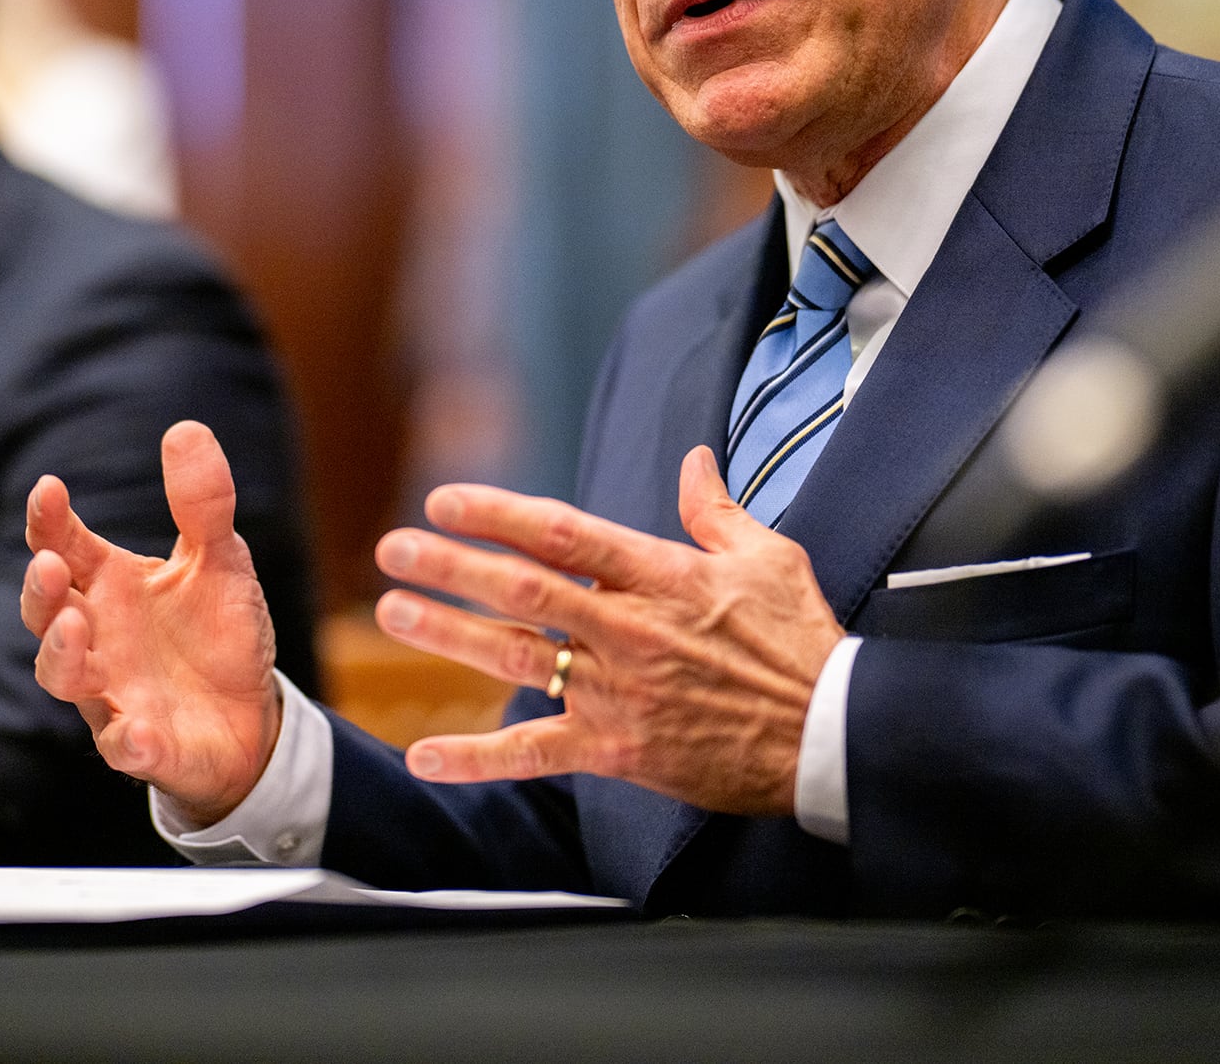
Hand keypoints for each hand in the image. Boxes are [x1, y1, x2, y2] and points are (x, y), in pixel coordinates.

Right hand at [22, 420, 282, 824]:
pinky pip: (122, 747)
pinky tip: (134, 729)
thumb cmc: (218, 632)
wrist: (253, 715)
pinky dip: (125, 740)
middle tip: (48, 566)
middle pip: (45, 612)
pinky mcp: (143, 745)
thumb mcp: (220, 560)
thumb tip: (186, 429)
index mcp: (110, 585)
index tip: (48, 489)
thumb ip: (203, 503)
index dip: (49, 520)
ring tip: (73, 628)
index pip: (64, 546)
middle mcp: (97, 637)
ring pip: (64, 678)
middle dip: (39, 591)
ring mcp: (113, 693)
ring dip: (62, 655)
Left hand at [371, 446, 845, 816]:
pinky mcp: (617, 750)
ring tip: (391, 612)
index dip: (498, 515)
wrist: (828, 735)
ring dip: (448, 635)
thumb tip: (693, 460)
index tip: (444, 500)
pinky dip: (477, 759)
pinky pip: (536, 754)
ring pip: (516, 660)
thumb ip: (714, 510)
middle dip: (451, 567)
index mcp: (659, 575)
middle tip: (393, 549)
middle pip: (523, 590)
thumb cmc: (799, 641)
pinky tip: (423, 757)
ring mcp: (617, 692)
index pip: (562, 534)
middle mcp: (627, 630)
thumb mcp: (767, 558)